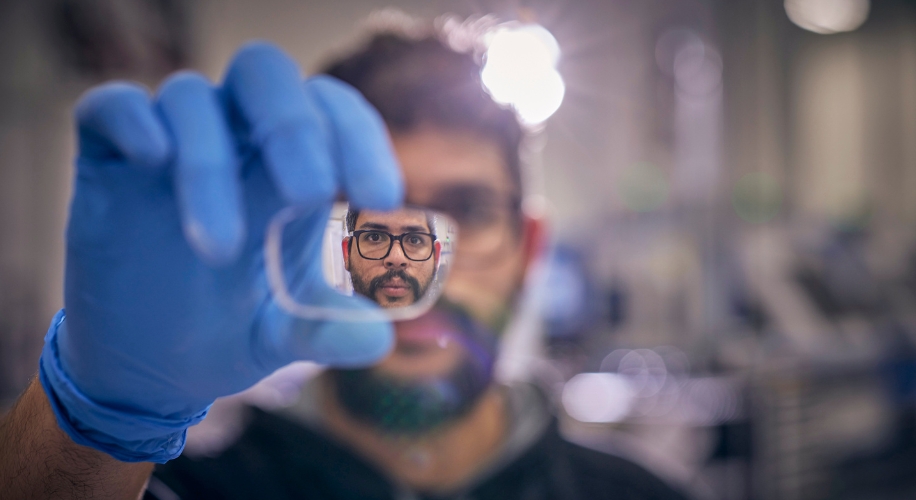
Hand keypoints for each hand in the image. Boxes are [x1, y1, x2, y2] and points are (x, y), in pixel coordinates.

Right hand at [38, 42, 402, 462]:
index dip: (360, 139)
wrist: (148, 364)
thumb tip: (379, 339)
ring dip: (209, 164)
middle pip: (265, 74)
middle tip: (312, 195)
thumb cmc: (232, 329)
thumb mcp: (285, 334)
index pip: (332, 110)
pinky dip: (133, 120)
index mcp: (293, 165)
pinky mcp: (108, 160)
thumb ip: (328, 329)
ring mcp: (170, 143)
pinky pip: (111, 107)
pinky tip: (153, 159)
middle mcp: (235, 139)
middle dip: (293, 126)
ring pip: (190, 98)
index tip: (382, 200)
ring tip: (220, 250)